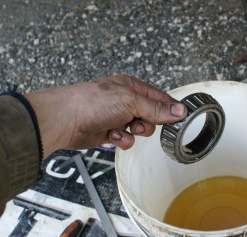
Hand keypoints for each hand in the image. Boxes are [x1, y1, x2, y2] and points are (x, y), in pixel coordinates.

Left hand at [25, 74, 186, 157]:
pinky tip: (110, 136)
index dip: (170, 109)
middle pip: (152, 116)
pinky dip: (121, 140)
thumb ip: (156, 108)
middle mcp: (126, 101)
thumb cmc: (93, 102)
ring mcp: (118, 117)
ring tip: (120, 128)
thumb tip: (179, 111)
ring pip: (140, 130)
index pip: (159, 98)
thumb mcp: (131, 101)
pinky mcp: (110, 132)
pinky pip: (126, 140)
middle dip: (147, 123)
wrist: (65, 120)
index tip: (180, 119)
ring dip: (133, 133)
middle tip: (137, 123)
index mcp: (132, 87)